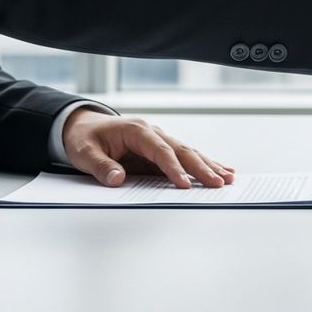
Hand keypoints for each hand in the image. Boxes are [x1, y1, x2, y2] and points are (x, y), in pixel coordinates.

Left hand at [62, 108, 234, 188]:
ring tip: (228, 178)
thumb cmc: (84, 139)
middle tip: (218, 183)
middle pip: (182, 150)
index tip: (185, 185)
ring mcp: (160, 139)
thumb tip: (117, 179)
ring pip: (189, 152)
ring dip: (209, 165)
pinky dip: (204, 164)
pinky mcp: (161, 149)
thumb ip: (100, 166)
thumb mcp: (84, 153)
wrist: (83, 127)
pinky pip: (185, 157)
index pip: (160, 150)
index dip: (173, 168)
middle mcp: (153, 132)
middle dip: (202, 168)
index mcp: (136, 130)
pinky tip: (221, 170)